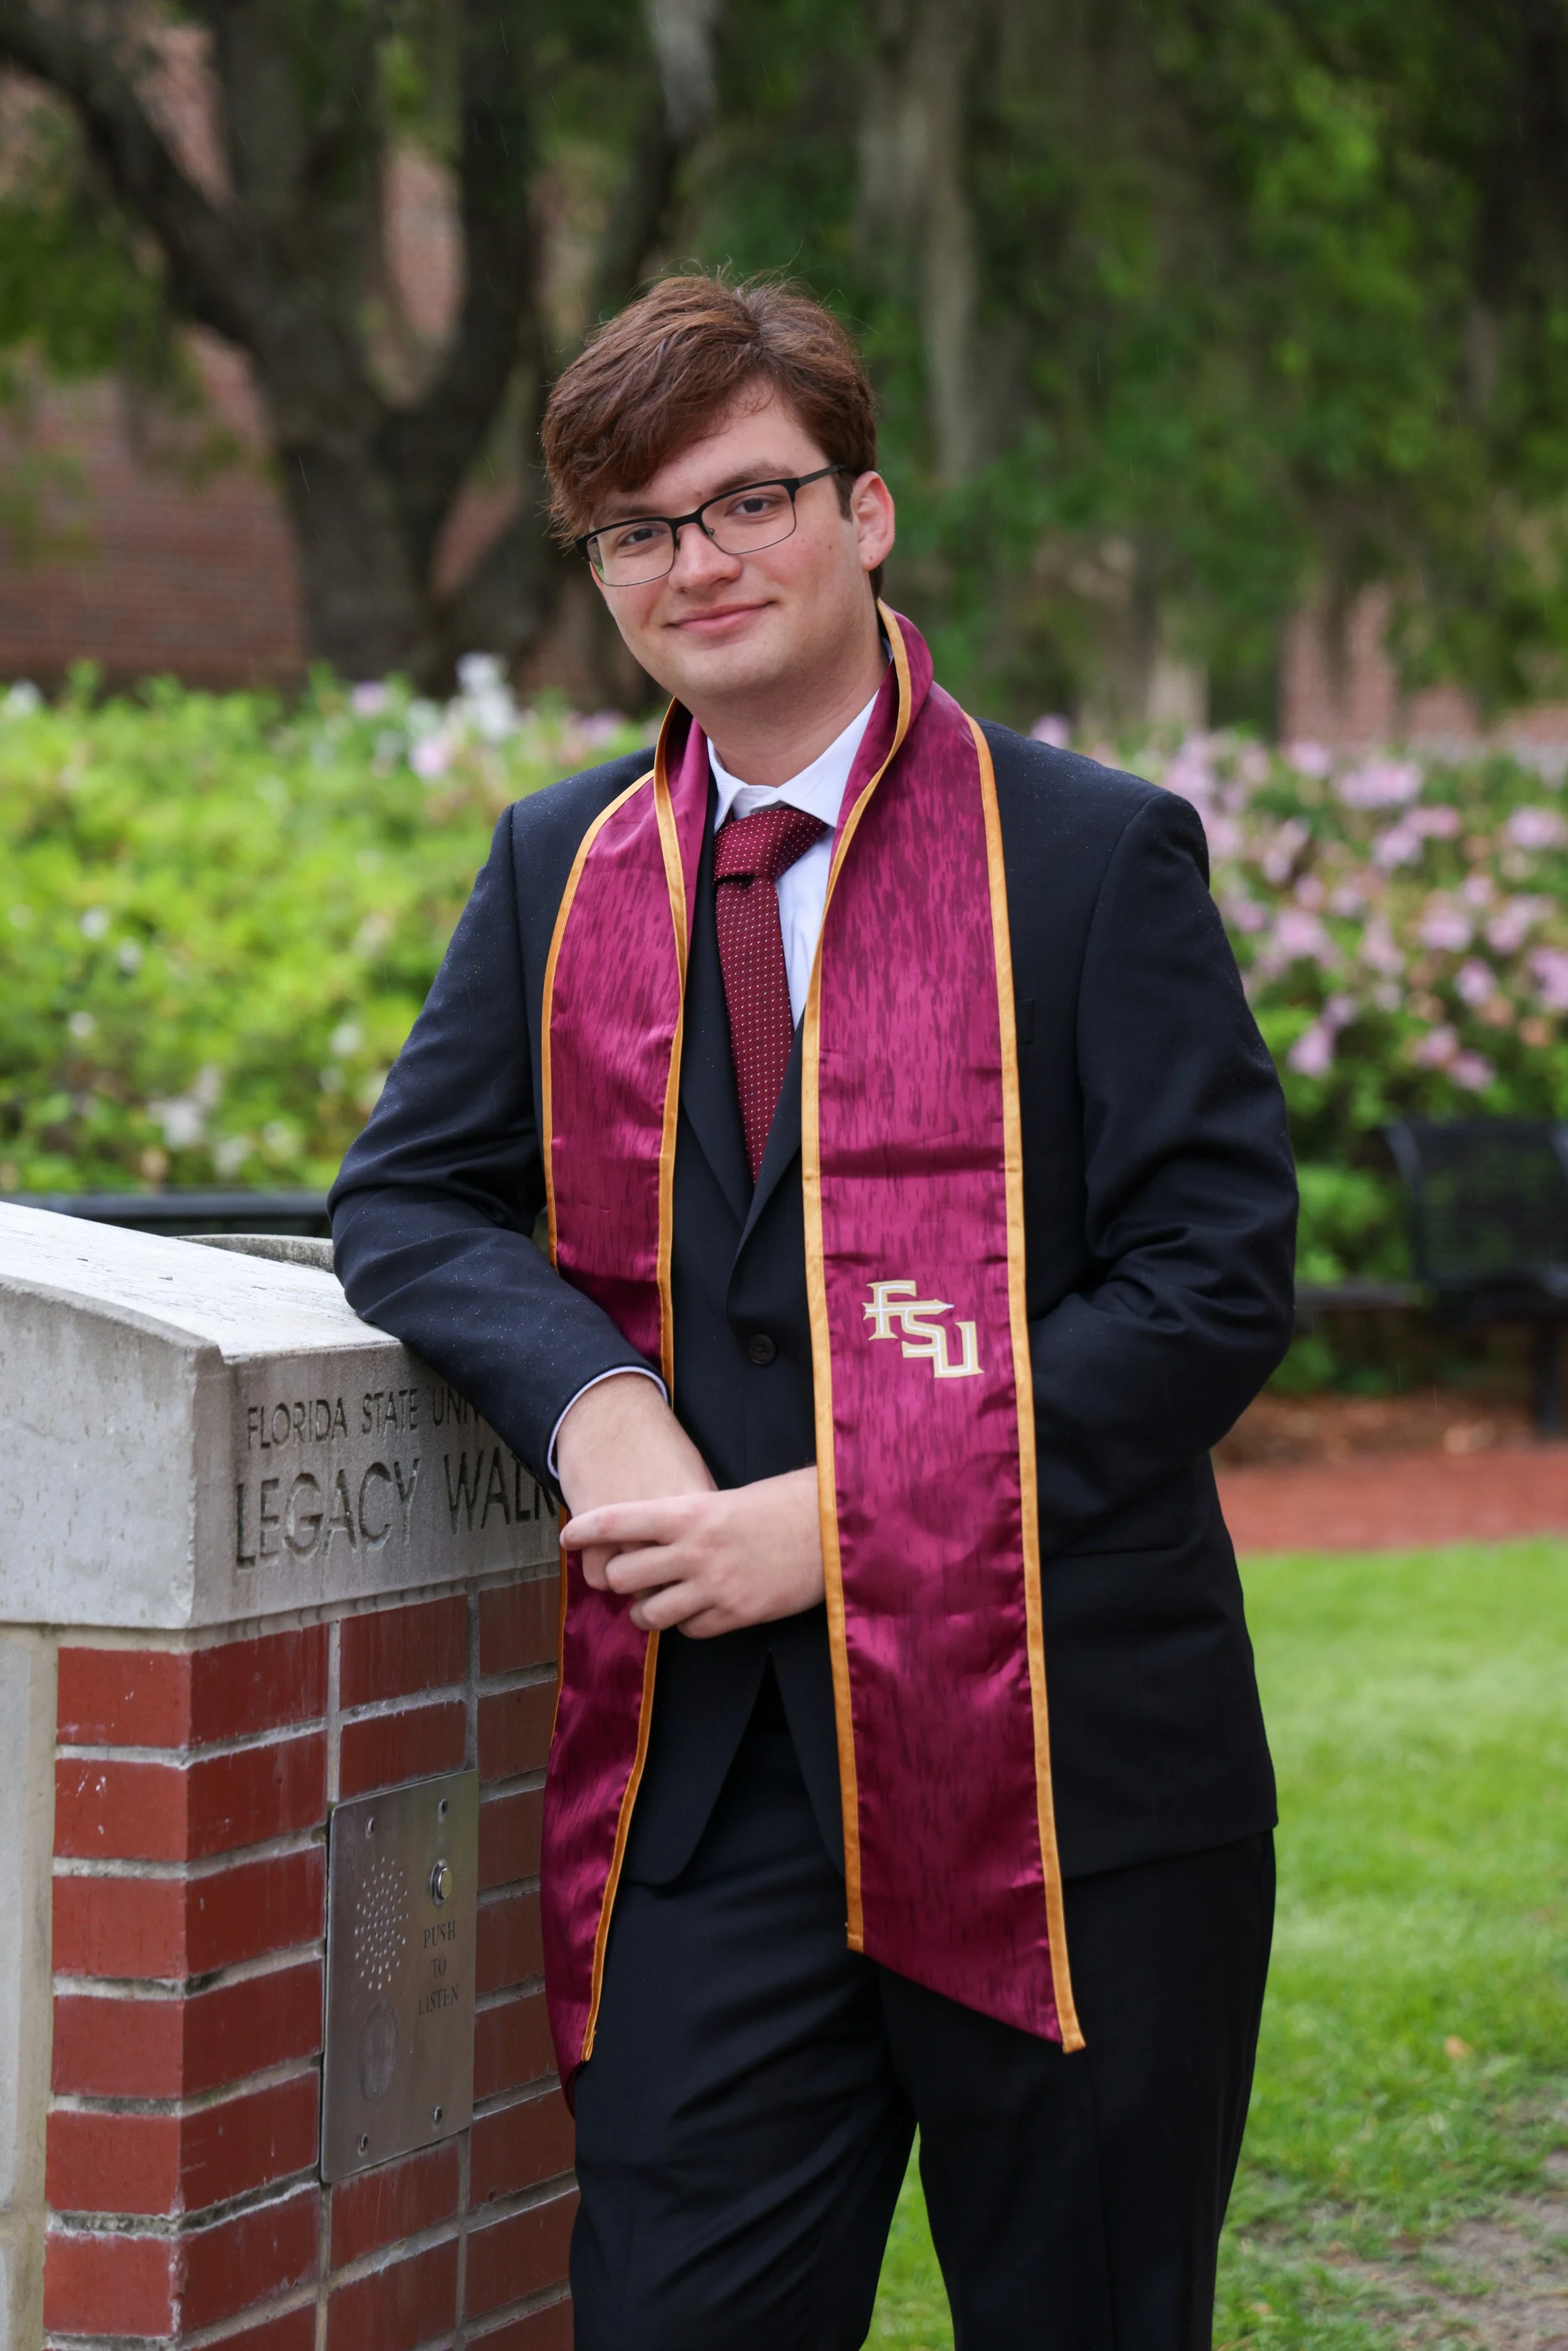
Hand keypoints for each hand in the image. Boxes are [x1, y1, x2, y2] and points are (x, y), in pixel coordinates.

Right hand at [554, 1373, 713, 1594]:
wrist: (608, 1412)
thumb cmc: (652, 1439)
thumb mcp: (692, 1472)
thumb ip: (700, 1514)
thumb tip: (706, 1548)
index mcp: (697, 1512)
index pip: (706, 1569)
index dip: (697, 1578)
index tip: (690, 1577)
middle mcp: (667, 1528)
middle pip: (668, 1587)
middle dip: (661, 1589)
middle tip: (655, 1578)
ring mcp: (630, 1532)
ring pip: (631, 1586)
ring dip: (627, 1580)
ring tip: (625, 1563)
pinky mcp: (595, 1530)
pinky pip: (597, 1576)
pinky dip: (598, 1569)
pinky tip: (601, 1554)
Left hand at [562, 1466, 823, 1637]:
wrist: (833, 1527)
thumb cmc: (784, 1503)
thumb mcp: (727, 1498)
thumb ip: (688, 1519)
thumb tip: (654, 1538)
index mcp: (689, 1511)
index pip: (618, 1521)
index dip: (584, 1529)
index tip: (566, 1536)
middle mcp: (693, 1551)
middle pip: (621, 1576)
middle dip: (618, 1580)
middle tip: (626, 1577)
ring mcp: (713, 1586)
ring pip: (648, 1614)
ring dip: (645, 1611)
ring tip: (655, 1603)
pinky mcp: (735, 1615)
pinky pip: (689, 1631)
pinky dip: (687, 1624)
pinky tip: (698, 1609)